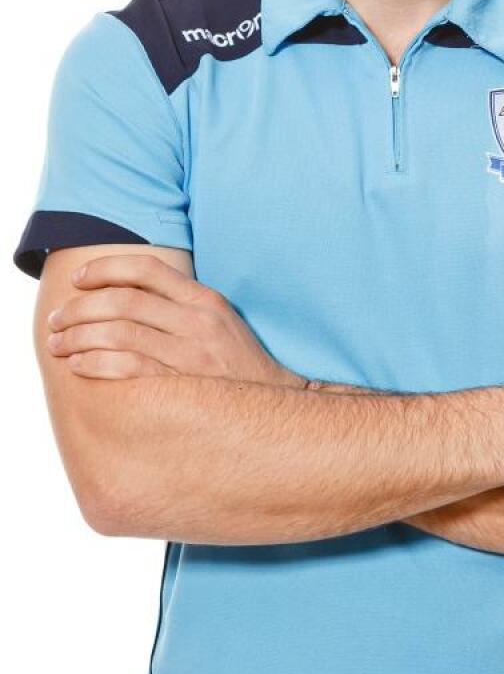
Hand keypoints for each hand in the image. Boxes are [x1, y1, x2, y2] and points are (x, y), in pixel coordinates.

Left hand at [46, 252, 307, 387]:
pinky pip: (128, 369)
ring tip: (58, 344)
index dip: (105, 269)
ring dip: (79, 337)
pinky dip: (96, 364)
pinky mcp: (183, 387)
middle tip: (57, 319)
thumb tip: (125, 293)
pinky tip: (79, 365)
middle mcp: (197, 322)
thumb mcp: (218, 320)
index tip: (79, 280)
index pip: (146, 270)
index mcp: (204, 300)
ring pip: (120, 333)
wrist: (277, 404)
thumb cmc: (237, 364)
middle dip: (80, 307)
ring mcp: (191, 355)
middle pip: (124, 301)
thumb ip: (179, 303)